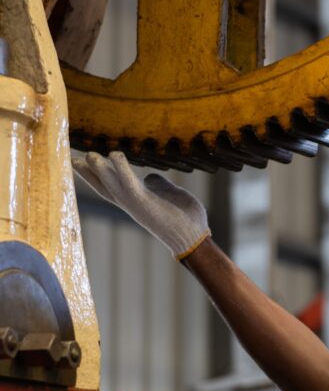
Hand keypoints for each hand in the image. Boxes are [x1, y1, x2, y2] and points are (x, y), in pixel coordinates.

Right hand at [73, 152, 210, 259]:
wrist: (195, 236)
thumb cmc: (184, 217)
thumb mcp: (168, 193)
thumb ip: (157, 184)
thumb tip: (150, 177)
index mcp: (136, 201)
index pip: (110, 186)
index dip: (95, 175)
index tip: (81, 162)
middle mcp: (131, 204)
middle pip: (104, 186)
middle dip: (88, 173)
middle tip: (72, 158)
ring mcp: (136, 204)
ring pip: (112, 185)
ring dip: (99, 170)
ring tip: (88, 154)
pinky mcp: (145, 203)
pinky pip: (129, 183)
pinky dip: (121, 168)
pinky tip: (114, 154)